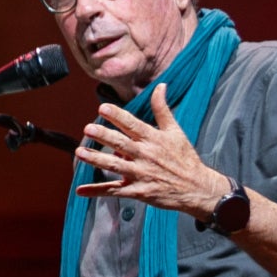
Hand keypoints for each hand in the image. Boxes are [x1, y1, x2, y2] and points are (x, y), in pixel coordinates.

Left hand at [74, 85, 228, 218]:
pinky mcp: (138, 191)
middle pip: (121, 144)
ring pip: (114, 166)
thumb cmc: (185, 158)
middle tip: (87, 129)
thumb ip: (162, 109)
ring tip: (79, 153)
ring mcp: (141, 174)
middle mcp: (146, 156)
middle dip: (104, 136)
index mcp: (153, 139)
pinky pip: (114, 191)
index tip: (103, 108)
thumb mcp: (176, 131)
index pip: (133, 125)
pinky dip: (97, 191)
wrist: (197, 189)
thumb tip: (160, 85)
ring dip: (96, 160)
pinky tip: (80, 190)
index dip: (118, 116)